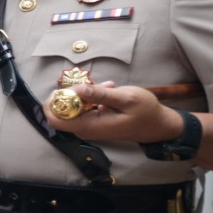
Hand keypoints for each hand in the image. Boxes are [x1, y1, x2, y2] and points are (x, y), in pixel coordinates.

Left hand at [44, 82, 183, 142]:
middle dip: (74, 93)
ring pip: (75, 106)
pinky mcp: (94, 120)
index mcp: (89, 126)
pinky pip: (85, 106)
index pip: (56, 119)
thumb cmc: (146, 112)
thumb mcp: (126, 98)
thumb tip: (77, 89)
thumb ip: (100, 94)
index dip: (53, 103)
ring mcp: (89, 125)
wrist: (158, 125)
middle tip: (94, 84)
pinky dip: (94, 96)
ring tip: (110, 86)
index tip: (65, 88)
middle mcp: (85, 128)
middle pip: (62, 110)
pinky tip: (111, 90)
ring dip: (88, 93)